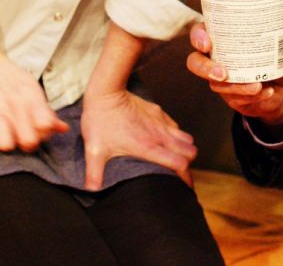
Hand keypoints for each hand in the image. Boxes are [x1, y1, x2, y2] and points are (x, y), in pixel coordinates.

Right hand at [0, 50, 68, 151]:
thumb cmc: (8, 78)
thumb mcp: (30, 87)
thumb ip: (46, 111)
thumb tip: (64, 129)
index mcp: (30, 96)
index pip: (45, 126)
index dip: (43, 134)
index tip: (36, 132)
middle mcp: (14, 103)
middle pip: (28, 141)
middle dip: (25, 143)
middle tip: (19, 136)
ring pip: (5, 145)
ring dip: (3, 143)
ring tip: (1, 134)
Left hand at [81, 88, 196, 190]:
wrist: (106, 92)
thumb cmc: (101, 121)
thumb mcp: (95, 150)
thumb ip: (94, 173)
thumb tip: (91, 190)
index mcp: (148, 147)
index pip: (179, 164)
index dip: (185, 178)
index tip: (185, 187)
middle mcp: (160, 135)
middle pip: (190, 152)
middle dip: (189, 164)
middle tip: (180, 173)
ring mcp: (161, 122)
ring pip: (186, 138)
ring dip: (184, 149)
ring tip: (176, 158)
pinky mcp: (159, 112)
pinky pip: (176, 126)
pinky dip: (177, 136)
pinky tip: (166, 140)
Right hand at [186, 23, 282, 128]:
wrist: (280, 85)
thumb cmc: (275, 55)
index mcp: (223, 35)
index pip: (199, 32)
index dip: (197, 37)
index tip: (207, 42)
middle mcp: (216, 56)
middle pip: (194, 62)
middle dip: (204, 68)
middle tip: (223, 73)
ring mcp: (220, 79)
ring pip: (216, 85)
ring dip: (236, 87)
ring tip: (257, 86)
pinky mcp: (230, 96)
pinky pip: (235, 98)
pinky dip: (252, 97)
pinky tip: (268, 91)